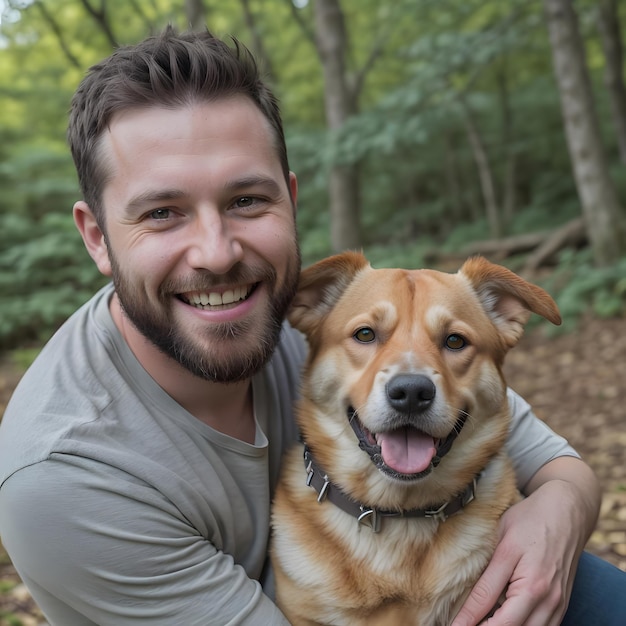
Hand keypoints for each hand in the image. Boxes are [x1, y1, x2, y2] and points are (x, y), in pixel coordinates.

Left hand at [451, 458, 599, 625]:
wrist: (568, 511)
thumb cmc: (530, 519)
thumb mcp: (503, 541)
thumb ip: (487, 576)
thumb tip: (466, 601)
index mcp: (528, 580)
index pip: (490, 609)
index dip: (467, 621)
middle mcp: (546, 598)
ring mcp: (557, 604)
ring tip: (481, 623)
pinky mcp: (562, 605)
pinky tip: (505, 621)